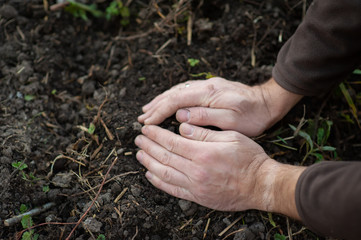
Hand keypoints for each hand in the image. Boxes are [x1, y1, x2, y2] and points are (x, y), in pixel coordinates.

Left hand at [134, 123, 304, 216]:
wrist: (260, 185)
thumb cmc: (249, 158)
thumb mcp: (231, 137)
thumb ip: (204, 132)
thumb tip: (182, 127)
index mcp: (203, 153)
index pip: (172, 142)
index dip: (156, 135)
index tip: (146, 129)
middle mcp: (196, 170)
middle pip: (165, 156)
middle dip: (148, 147)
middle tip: (138, 139)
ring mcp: (196, 186)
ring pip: (164, 173)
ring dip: (149, 163)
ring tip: (139, 155)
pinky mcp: (198, 197)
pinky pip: (173, 190)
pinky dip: (159, 182)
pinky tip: (150, 174)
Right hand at [138, 77, 301, 136]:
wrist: (267, 103)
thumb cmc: (252, 116)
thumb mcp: (231, 121)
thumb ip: (205, 116)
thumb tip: (179, 115)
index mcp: (208, 93)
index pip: (176, 100)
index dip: (159, 112)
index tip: (147, 123)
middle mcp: (205, 86)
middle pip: (173, 94)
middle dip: (156, 106)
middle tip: (141, 118)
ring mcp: (207, 86)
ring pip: (177, 91)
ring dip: (161, 101)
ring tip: (148, 111)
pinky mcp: (209, 89)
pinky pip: (185, 92)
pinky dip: (172, 99)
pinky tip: (166, 104)